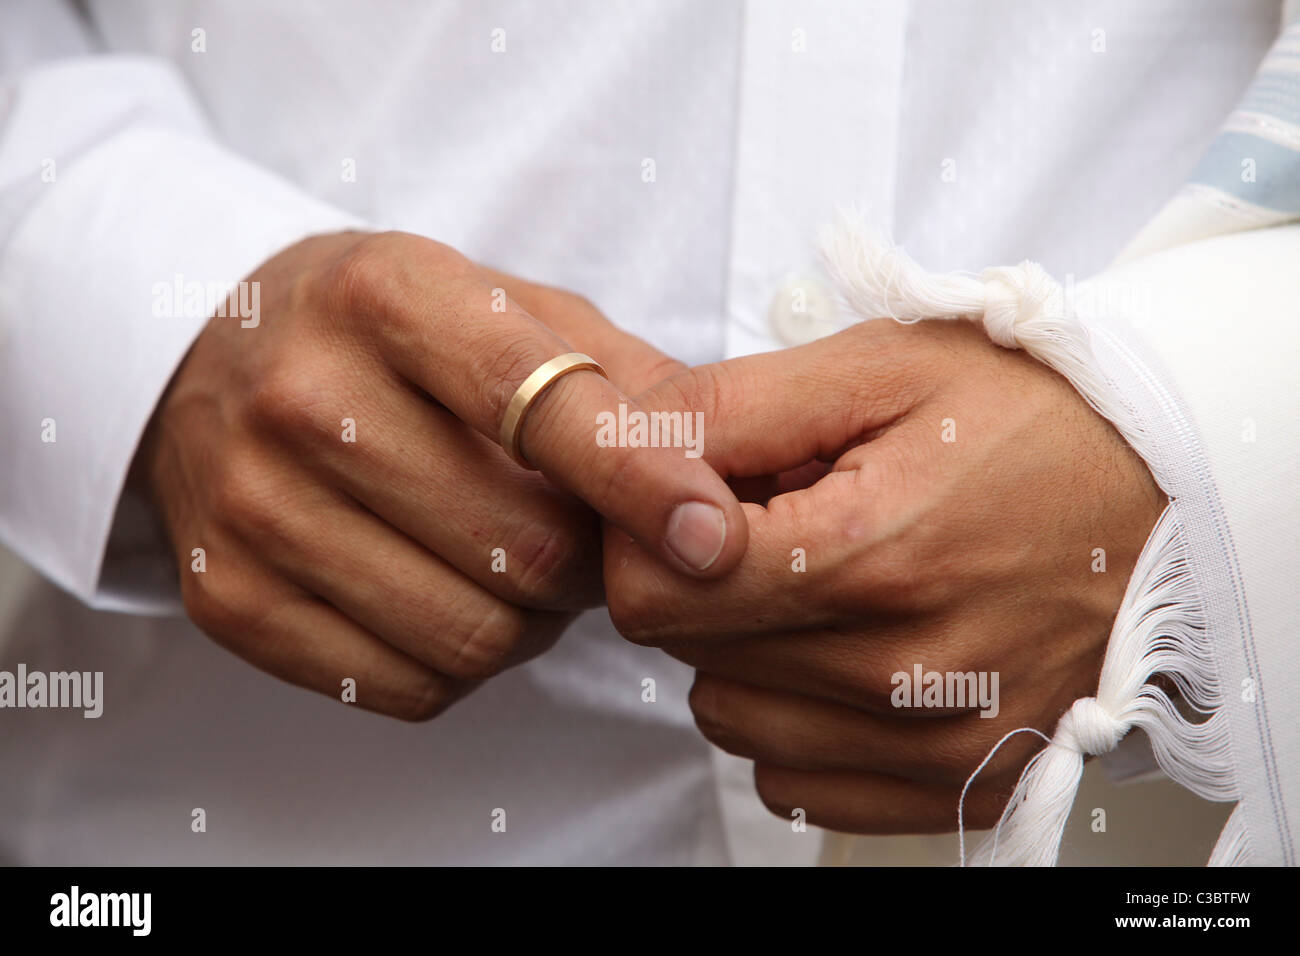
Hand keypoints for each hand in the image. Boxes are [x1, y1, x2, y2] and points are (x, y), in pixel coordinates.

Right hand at [136, 231, 747, 718]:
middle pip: (524, 548)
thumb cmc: (390, 333)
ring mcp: (251, 505)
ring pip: (474, 634)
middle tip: (580, 529)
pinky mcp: (227, 598)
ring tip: (511, 558)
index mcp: (389, 296)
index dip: (640, 480)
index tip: (712, 535)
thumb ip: (619, 376)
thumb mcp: (503, 304)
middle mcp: (302, 396)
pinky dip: (460, 660)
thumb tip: (718, 472)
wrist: (213, 356)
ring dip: (532, 618)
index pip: (539, 404)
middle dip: (590, 560)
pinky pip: (408, 686)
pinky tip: (445, 592)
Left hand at [603, 318, 1164, 830]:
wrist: (1165, 490)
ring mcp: (932, 742)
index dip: (646, 537)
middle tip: (780, 525)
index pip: (652, 594)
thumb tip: (627, 455)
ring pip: (731, 721)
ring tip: (820, 582)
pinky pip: (795, 782)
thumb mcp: (877, 366)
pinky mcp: (957, 780)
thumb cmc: (1022, 417)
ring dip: (744, 652)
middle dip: (703, 582)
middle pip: (687, 655)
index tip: (699, 500)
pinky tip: (844, 652)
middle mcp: (900, 671)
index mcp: (870, 554)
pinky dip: (794, 720)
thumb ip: (733, 409)